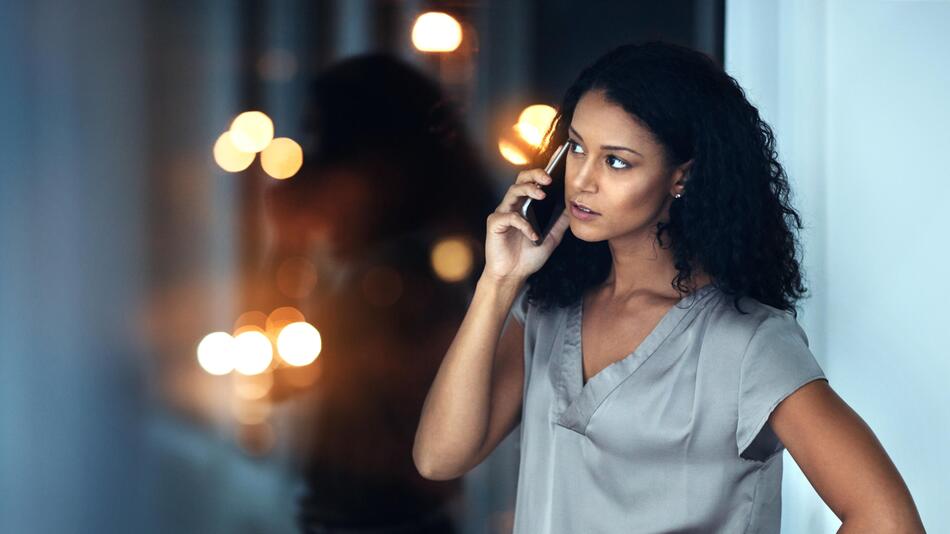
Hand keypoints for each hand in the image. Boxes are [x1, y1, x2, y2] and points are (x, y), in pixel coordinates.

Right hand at [483, 161, 570, 283]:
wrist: (512, 276)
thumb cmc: (527, 257)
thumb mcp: (551, 239)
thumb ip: (559, 223)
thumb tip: (572, 209)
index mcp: (525, 207)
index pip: (534, 183)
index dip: (543, 170)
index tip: (558, 157)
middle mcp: (513, 206)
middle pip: (520, 180)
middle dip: (534, 175)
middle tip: (548, 179)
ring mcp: (502, 213)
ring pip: (512, 191)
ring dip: (528, 190)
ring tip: (541, 195)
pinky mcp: (494, 224)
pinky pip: (509, 217)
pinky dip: (523, 224)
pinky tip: (532, 235)